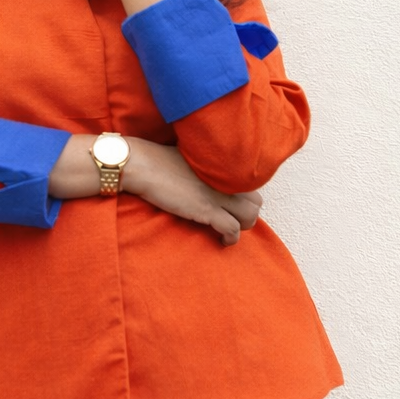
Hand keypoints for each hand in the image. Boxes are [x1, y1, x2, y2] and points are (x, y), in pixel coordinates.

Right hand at [122, 138, 262, 245]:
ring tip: (228, 231)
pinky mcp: (207, 209)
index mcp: (223, 165)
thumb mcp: (190, 157)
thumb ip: (205, 167)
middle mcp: (226, 179)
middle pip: (256, 201)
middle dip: (247, 214)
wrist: (143, 164)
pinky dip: (231, 239)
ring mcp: (218, 194)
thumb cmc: (159, 159)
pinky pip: (232, 229)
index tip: (231, 206)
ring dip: (242, 227)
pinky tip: (222, 241)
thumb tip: (206, 176)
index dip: (243, 198)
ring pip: (250, 216)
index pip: (250, 184)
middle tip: (232, 220)